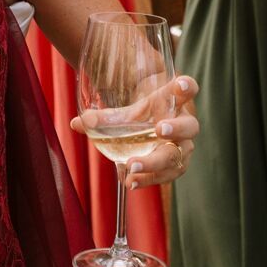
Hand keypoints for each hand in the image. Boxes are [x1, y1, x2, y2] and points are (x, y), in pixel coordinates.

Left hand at [72, 74, 199, 188]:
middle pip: (189, 126)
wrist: (156, 125)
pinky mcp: (177, 164)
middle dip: (177, 128)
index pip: (187, 89)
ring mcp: (183, 146)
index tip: (179, 84)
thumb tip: (77, 123)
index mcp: (174, 101)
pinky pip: (167, 174)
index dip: (186, 87)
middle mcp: (184, 123)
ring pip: (178, 156)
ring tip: (132, 167)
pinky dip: (148, 179)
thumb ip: (104, 117)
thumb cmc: (144, 113)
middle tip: (160, 129)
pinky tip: (130, 182)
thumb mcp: (126, 111)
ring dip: (156, 163)